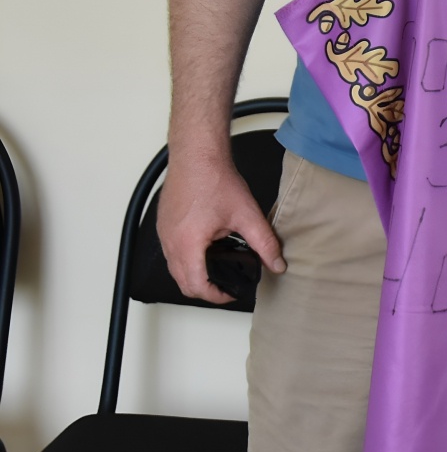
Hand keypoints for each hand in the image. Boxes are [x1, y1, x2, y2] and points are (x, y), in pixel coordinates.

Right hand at [156, 140, 284, 303]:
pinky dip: (186, 259)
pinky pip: (171, 253)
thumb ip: (264, 243)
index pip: (196, 286)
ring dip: (194, 274)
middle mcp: (170, 242)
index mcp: (188, 244)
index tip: (232, 293)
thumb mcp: (247, 215)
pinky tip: (207, 250)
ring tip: (219, 269)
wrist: (197, 156)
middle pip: (182, 282)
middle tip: (227, 286)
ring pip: (174, 268)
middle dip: (205, 289)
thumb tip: (276, 263)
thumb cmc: (214, 179)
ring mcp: (164, 234)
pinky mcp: (164, 226)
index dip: (216, 296)